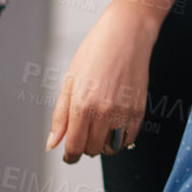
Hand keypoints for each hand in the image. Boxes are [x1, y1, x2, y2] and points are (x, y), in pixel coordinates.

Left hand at [47, 0, 169, 163]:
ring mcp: (123, 113)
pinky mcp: (139, 110)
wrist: (127, 35)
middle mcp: (103, 112)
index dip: (69, 155)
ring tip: (99, 128)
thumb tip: (52, 143)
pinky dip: (120, 139)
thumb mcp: (69, 81)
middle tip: (84, 133)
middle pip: (92, 150)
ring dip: (103, 144)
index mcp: (82, 105)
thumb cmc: (96, 52)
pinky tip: (114, 125)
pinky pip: (129, 139)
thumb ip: (60, 116)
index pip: (74, 147)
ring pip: (111, 148)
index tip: (69, 155)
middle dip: (85, 146)